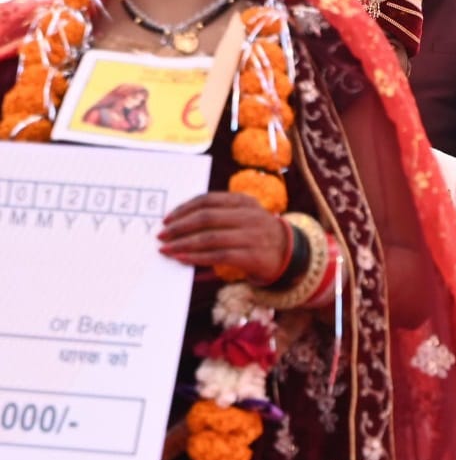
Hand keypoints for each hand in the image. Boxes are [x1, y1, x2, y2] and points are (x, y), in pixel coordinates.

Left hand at [158, 192, 292, 282]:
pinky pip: (219, 256)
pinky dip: (197, 258)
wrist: (290, 256)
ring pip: (210, 238)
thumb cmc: (256, 237)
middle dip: (179, 227)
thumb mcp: (243, 219)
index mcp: (245, 202)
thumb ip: (217, 218)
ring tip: (167, 249)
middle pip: (207, 218)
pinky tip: (182, 259)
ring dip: (184, 244)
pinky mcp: (253, 257)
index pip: (208, 200)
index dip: (183, 209)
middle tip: (161, 235)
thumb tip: (178, 227)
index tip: (166, 219)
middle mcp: (250, 216)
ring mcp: (253, 236)